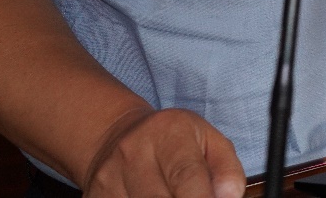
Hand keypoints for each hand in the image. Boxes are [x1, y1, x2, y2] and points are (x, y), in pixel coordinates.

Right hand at [82, 107, 244, 197]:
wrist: (118, 137)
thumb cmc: (173, 141)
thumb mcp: (208, 140)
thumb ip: (226, 168)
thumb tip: (230, 197)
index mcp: (169, 133)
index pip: (187, 177)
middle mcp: (133, 153)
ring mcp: (109, 177)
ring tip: (174, 197)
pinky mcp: (95, 196)